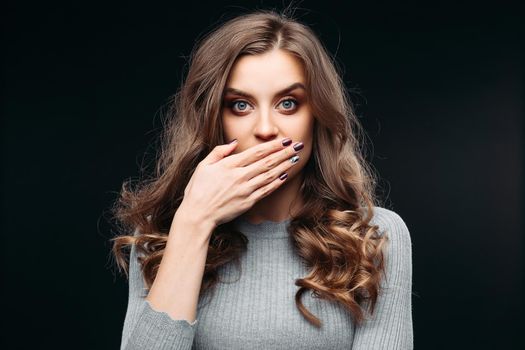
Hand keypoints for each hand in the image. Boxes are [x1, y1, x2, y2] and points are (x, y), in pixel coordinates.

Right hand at [178, 137, 302, 227]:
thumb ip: (219, 152)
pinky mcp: (248, 202)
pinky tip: (285, 176)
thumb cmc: (198, 189)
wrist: (198, 214)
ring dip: (284, 166)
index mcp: (230, 165)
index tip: (285, 140)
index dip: (273, 146)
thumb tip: (234, 142)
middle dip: (284, 153)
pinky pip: (266, 190)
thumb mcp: (203, 165)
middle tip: (298, 145)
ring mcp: (245, 190)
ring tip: (296, 158)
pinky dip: (277, 182)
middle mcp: (240, 176)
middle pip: (267, 162)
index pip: (257, 152)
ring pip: (270, 175)